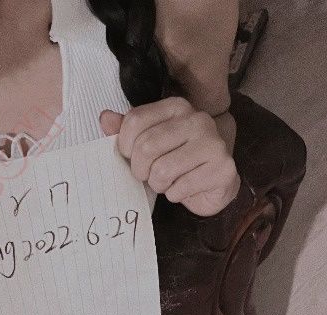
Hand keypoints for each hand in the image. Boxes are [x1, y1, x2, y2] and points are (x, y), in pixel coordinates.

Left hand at [100, 97, 240, 216]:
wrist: (212, 186)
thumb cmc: (177, 163)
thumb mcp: (149, 143)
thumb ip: (126, 131)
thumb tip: (105, 118)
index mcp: (176, 107)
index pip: (135, 121)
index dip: (124, 146)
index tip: (131, 156)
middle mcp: (197, 119)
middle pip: (146, 147)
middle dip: (141, 170)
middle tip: (150, 175)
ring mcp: (212, 142)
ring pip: (162, 170)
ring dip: (159, 184)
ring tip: (169, 181)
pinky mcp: (222, 167)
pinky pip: (180, 188)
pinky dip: (175, 195)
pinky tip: (184, 188)